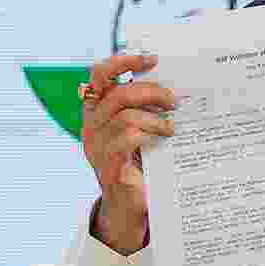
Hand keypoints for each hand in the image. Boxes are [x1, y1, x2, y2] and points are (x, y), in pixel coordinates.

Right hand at [81, 53, 174, 254]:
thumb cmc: (140, 163)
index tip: (151, 59)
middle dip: (149, 91)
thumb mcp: (140, 130)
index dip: (123, 62)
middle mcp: (91, 126)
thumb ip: (145, 108)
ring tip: (171, 126)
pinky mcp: (109, 165)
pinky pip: (128, 138)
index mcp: (96, 112)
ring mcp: (97, 147)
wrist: (131, 207)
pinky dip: (150, 133)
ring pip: (125, 116)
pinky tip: (165, 138)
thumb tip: (173, 84)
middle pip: (117, 94)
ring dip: (155, 117)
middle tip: (173, 99)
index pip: (100, 75)